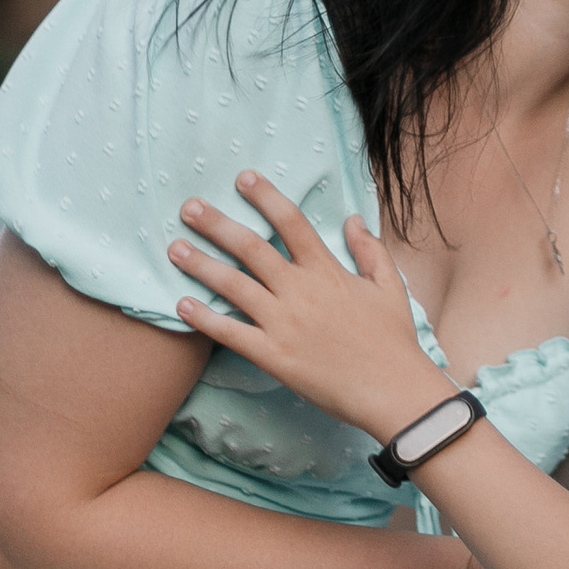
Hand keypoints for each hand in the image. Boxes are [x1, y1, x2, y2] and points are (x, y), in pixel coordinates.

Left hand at [168, 171, 448, 440]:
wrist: (391, 390)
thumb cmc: (393, 340)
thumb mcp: (389, 287)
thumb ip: (370, 250)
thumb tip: (352, 219)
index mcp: (327, 271)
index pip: (292, 222)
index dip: (266, 197)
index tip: (243, 178)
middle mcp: (300, 291)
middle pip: (251, 248)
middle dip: (217, 224)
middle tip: (188, 207)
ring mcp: (283, 323)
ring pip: (233, 286)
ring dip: (201, 265)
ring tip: (174, 248)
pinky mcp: (273, 356)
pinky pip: (231, 333)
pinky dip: (205, 319)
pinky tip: (182, 306)